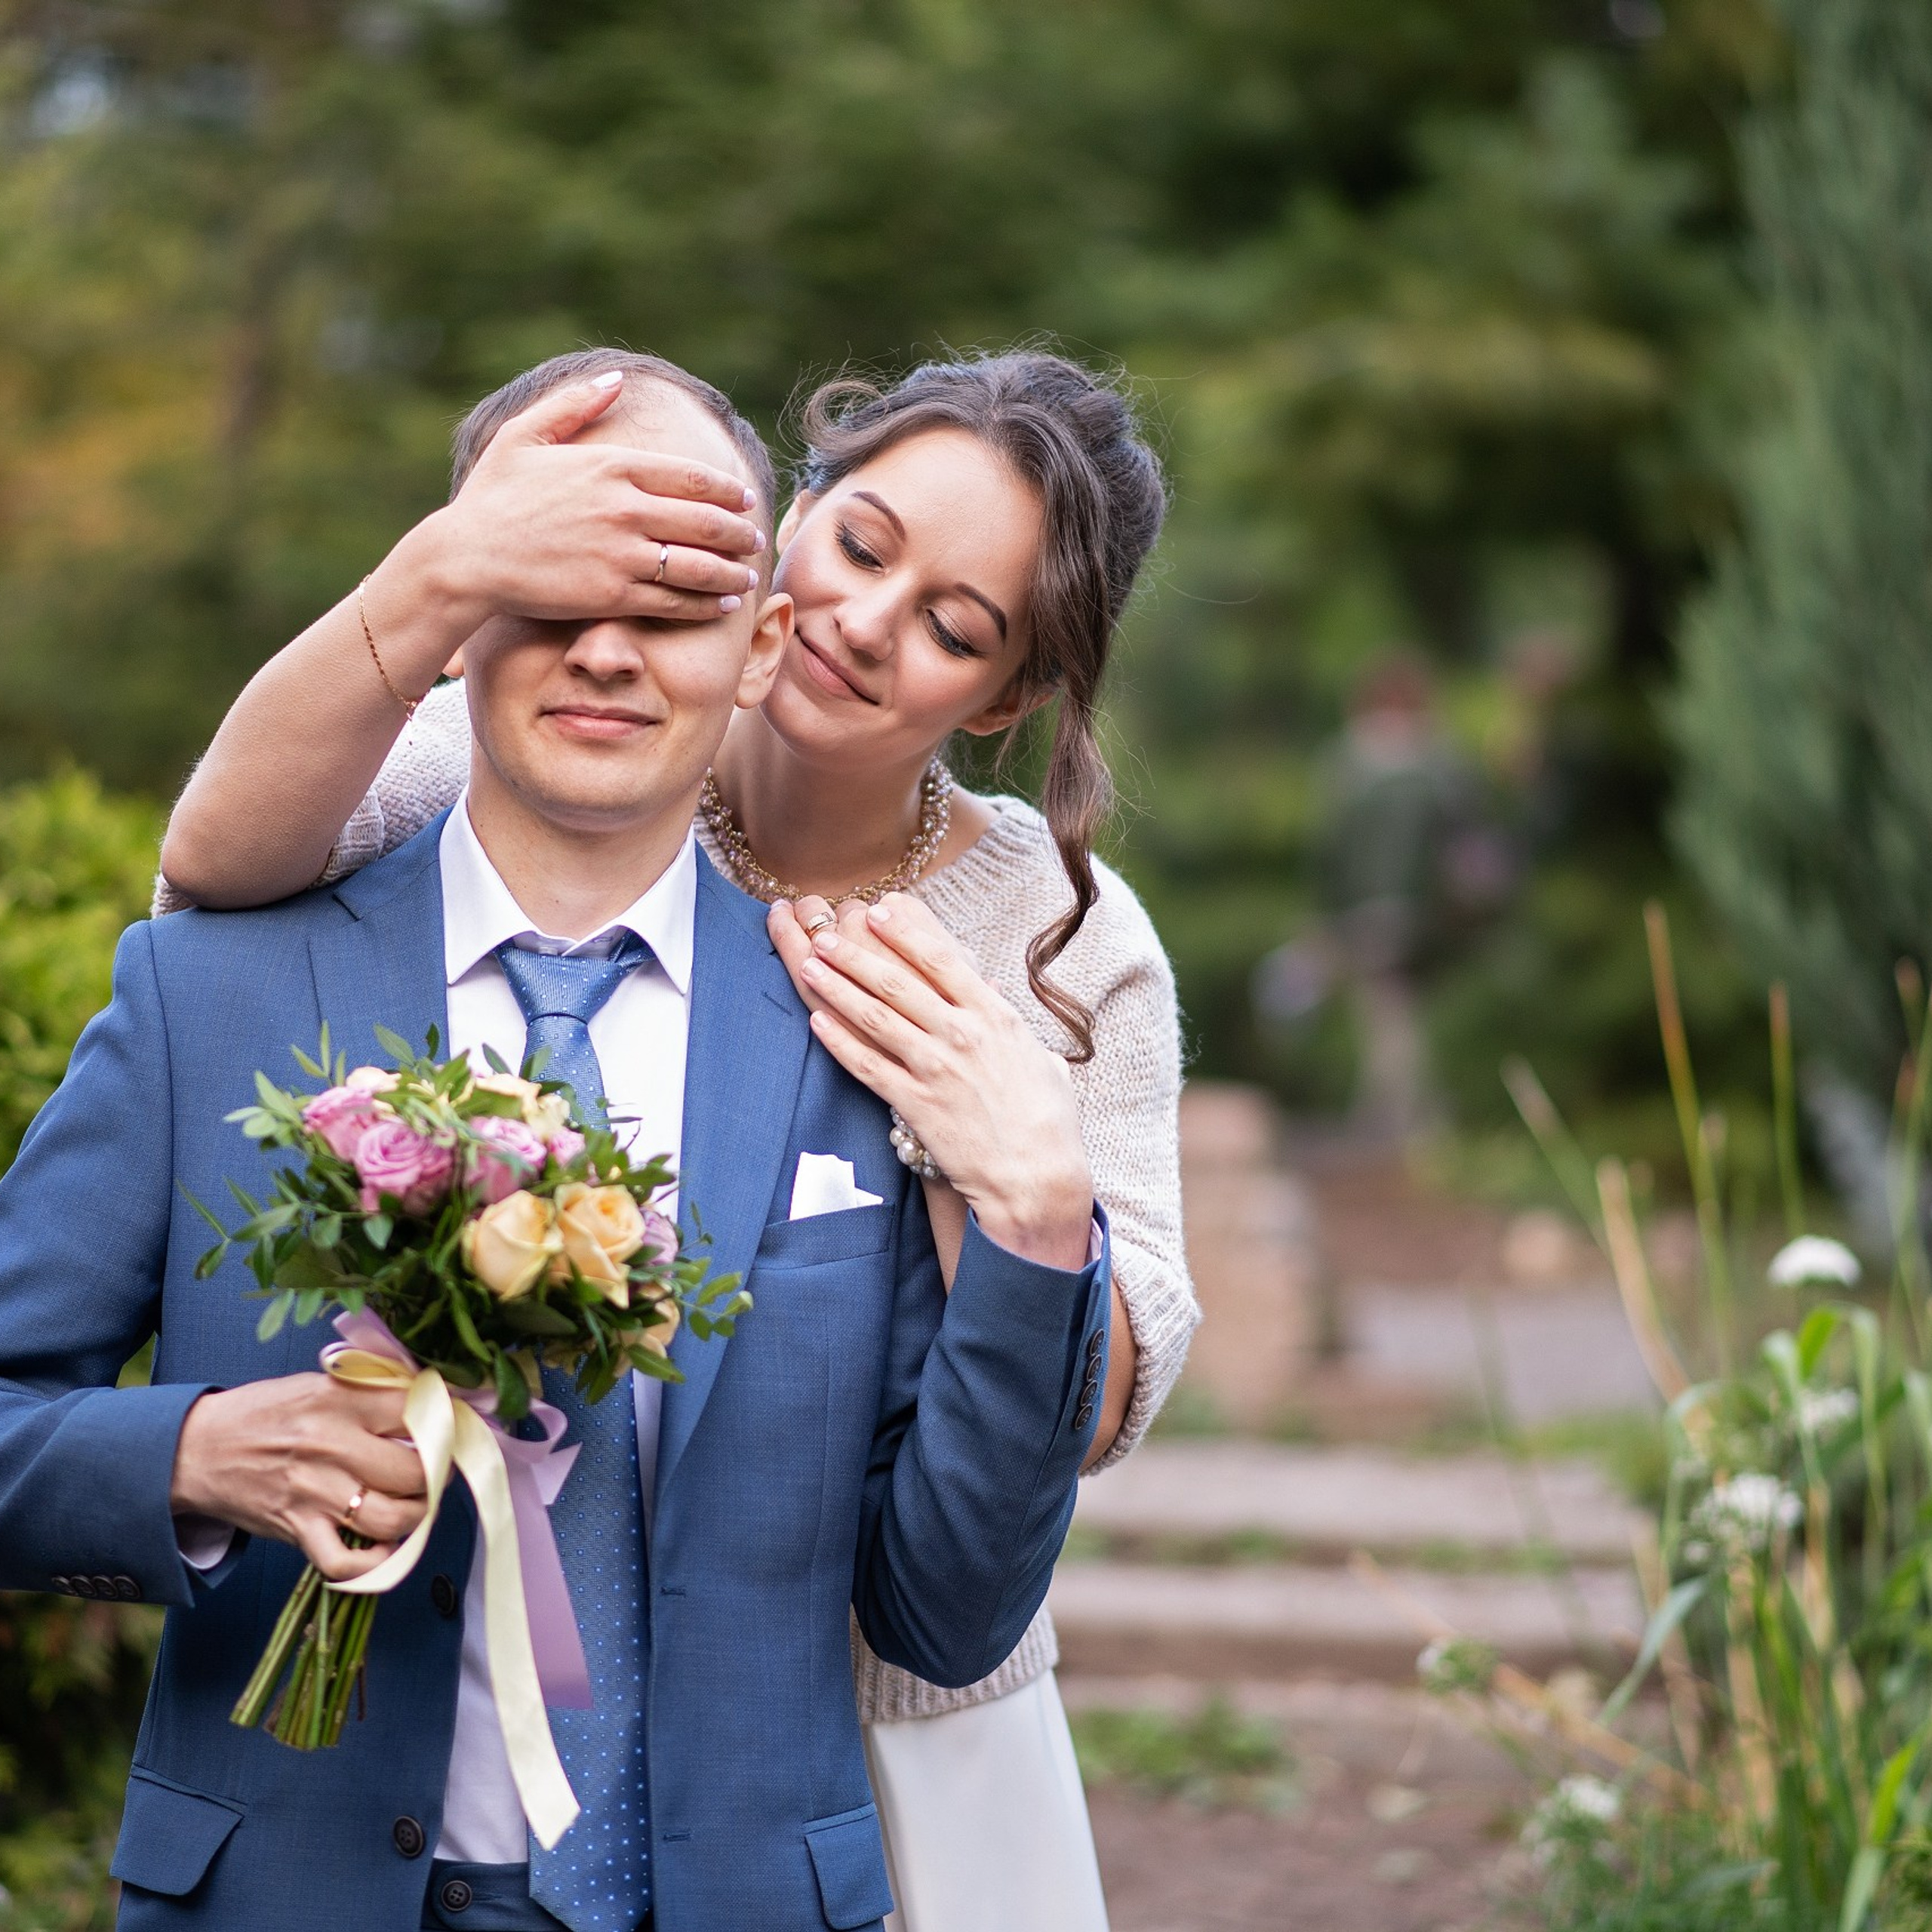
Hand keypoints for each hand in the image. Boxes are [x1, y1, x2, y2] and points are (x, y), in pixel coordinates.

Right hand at [170, 1374, 426, 1582]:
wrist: (195, 1450)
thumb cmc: (262, 1413)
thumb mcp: (316, 1383)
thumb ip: (370, 1389)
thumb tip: (429, 1397)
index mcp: (338, 1399)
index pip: (415, 1408)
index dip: (443, 1419)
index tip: (451, 1426)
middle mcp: (330, 1445)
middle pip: (414, 1469)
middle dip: (437, 1473)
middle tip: (439, 1470)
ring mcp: (314, 1492)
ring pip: (392, 1517)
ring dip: (416, 1516)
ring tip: (416, 1503)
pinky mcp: (297, 1529)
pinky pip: (345, 1562)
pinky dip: (373, 1562)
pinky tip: (383, 1545)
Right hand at [385, 371, 768, 680]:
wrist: (466, 559)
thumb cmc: (492, 499)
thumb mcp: (523, 436)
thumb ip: (573, 404)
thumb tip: (616, 377)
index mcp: (610, 465)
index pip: (690, 476)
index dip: (725, 491)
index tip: (743, 499)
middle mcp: (624, 507)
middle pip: (705, 520)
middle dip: (739, 531)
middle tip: (755, 538)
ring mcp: (622, 553)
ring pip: (699, 563)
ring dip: (732, 569)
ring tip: (747, 572)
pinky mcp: (614, 595)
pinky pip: (676, 600)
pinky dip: (707, 602)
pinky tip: (725, 602)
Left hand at [770, 893, 1095, 1271]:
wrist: (1037, 1178)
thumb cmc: (1049, 1124)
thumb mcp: (1043, 1062)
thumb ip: (1012, 1028)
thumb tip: (996, 998)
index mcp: (996, 1017)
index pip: (943, 961)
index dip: (906, 932)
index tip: (880, 910)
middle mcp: (962, 1034)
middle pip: (899, 981)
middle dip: (858, 953)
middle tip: (826, 932)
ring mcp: (936, 1068)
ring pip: (876, 1016)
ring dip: (839, 987)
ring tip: (811, 965)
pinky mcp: (915, 1104)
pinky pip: (868, 1066)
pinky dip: (839, 1042)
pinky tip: (817, 1022)